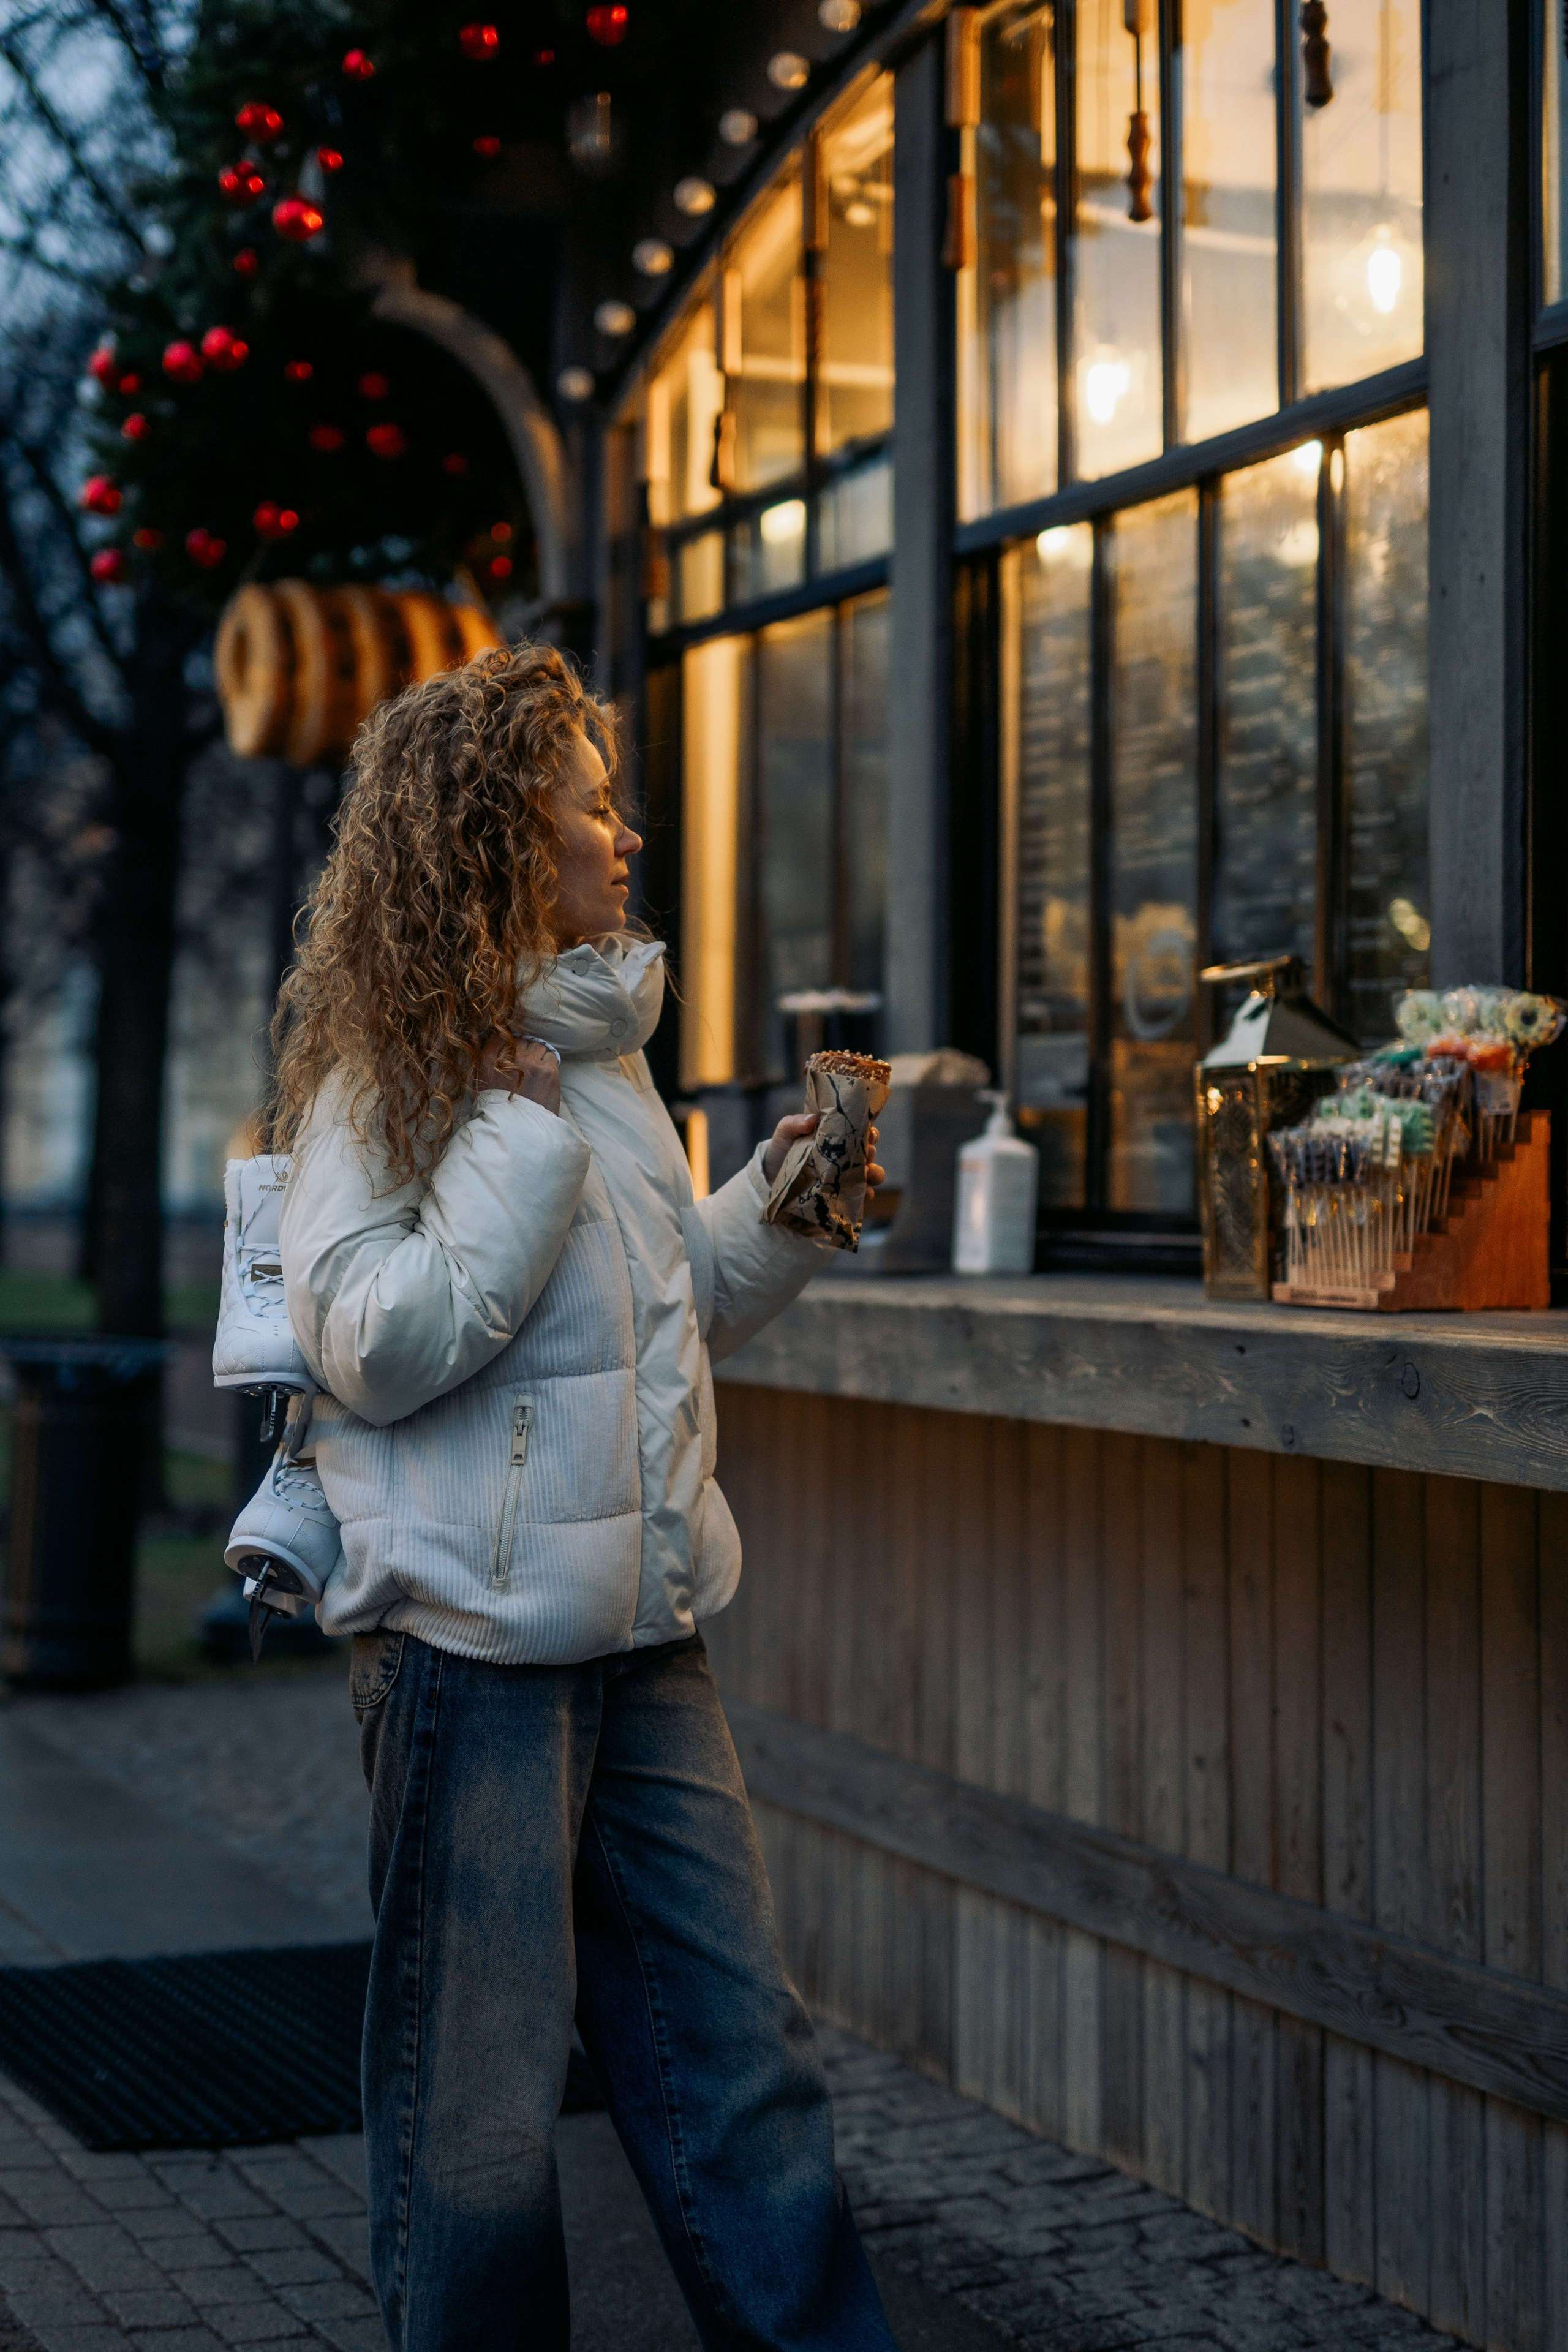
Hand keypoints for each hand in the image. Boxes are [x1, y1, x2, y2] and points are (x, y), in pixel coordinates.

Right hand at [478, 1032, 560, 1114]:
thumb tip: (491, 1041)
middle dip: (524, 1051)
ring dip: (538, 1057)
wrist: (517, 1129)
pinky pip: (551, 1056)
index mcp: (488, 1059)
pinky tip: (544, 1078)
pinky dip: (549, 1064)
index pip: (501, 1035)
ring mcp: (530, 1062)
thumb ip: (486, 1060)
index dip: (509, 1043)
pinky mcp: (547, 1071)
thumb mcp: (481, 1082)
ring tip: (535, 1074)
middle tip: (525, 1068)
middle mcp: (509, 1057)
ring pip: (538, 1046)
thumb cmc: (498, 1108)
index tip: (513, 1052)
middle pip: (521, 1041)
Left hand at [762, 1113, 884, 1194]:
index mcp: (838, 1137)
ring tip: (866, 1174)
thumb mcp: (785, 1133)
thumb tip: (812, 1119)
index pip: (862, 1131)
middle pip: (871, 1152)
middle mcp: (846, 1156)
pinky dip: (866, 1194)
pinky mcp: (844, 1195)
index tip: (868, 1133)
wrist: (772, 1180)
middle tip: (865, 1154)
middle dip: (871, 1152)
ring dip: (874, 1173)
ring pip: (874, 1174)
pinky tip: (861, 1193)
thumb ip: (795, 1123)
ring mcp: (847, 1176)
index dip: (869, 1131)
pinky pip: (863, 1196)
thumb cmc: (781, 1151)